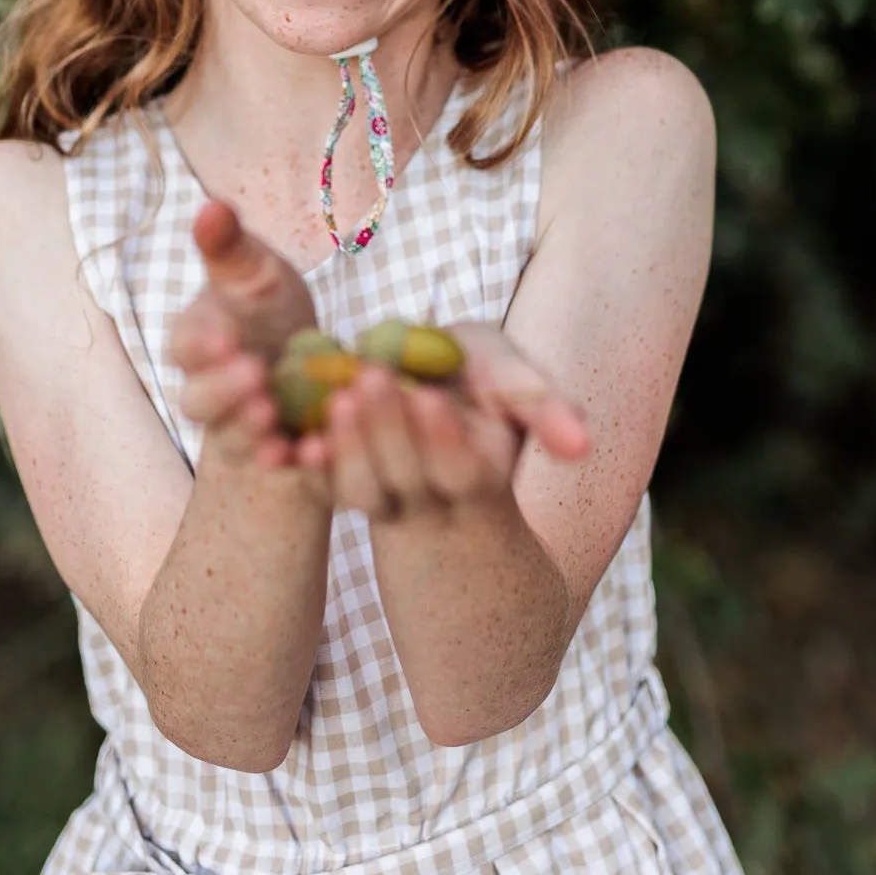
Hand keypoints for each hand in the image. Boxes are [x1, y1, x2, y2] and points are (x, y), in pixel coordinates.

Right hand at [170, 201, 318, 467]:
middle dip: (224, 393)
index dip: (201, 345)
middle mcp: (208, 394)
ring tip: (277, 424)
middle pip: (201, 402)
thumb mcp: (256, 274)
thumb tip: (210, 205)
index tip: (226, 338)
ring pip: (236, 440)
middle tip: (254, 378)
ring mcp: (241, 431)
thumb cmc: (267, 311)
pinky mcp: (280, 456)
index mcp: (197, 342)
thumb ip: (230, 247)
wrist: (303, 363)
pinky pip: (284, 467)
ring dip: (253, 434)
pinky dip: (300, 462)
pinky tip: (320, 451)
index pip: (186, 346)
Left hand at [295, 323, 590, 522]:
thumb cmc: (481, 380)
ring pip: (365, 488)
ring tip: (333, 401)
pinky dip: (311, 467)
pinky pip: (328, 486)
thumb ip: (547, 409)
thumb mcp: (516, 382)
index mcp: (483, 476)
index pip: (468, 470)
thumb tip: (583, 446)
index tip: (427, 399)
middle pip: (409, 475)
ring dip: (346, 450)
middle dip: (387, 430)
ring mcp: (390, 494)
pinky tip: (292, 440)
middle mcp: (436, 494)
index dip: (445, 439)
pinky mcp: (349, 485)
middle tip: (367, 380)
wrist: (432, 391)